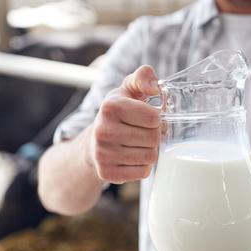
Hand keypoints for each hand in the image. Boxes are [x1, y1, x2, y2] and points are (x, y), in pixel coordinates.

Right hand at [86, 65, 160, 183]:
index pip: (154, 118)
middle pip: (154, 138)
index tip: (148, 118)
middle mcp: (103, 130)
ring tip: (137, 144)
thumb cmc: (118, 114)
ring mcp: (103, 154)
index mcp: (111, 107)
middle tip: (143, 132)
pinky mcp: (106, 173)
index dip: (157, 119)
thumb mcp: (128, 90)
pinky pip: (142, 172)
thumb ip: (143, 78)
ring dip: (149, 151)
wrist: (93, 143)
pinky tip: (132, 158)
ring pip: (150, 157)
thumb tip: (154, 86)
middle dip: (154, 135)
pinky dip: (142, 166)